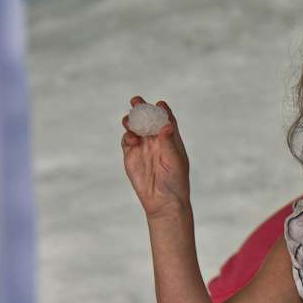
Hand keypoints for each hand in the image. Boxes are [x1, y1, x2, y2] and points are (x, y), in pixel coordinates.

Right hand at [120, 96, 189, 218]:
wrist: (163, 201)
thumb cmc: (175, 181)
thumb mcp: (175, 160)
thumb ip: (168, 143)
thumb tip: (166, 125)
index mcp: (170, 139)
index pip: (166, 119)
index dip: (162, 110)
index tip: (159, 103)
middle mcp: (155, 140)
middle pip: (147, 119)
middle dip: (141, 108)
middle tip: (136, 100)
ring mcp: (142, 147)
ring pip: (134, 128)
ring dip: (131, 121)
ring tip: (130, 120)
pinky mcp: (131, 156)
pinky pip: (127, 141)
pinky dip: (127, 136)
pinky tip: (131, 139)